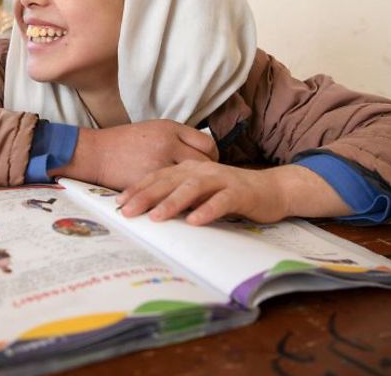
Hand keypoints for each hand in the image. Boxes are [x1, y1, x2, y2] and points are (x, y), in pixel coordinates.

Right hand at [53, 120, 217, 189]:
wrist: (94, 153)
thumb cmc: (121, 142)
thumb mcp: (151, 130)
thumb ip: (174, 139)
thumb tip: (196, 153)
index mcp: (170, 128)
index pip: (207, 143)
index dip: (212, 157)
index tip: (209, 165)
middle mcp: (169, 143)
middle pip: (205, 163)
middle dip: (208, 177)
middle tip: (207, 186)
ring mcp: (159, 162)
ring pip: (192, 181)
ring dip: (197, 192)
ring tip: (199, 199)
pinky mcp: (150, 181)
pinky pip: (174, 194)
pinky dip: (180, 201)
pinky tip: (182, 206)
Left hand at [115, 163, 351, 225]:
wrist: (272, 189)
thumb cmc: (230, 193)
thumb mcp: (200, 193)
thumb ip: (179, 197)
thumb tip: (148, 212)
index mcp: (189, 169)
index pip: (158, 177)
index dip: (138, 189)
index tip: (118, 203)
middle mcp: (201, 170)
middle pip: (169, 181)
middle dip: (146, 196)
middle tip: (127, 211)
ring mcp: (221, 179)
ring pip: (192, 188)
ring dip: (173, 202)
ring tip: (156, 217)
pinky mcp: (239, 192)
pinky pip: (221, 201)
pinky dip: (207, 210)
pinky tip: (195, 221)